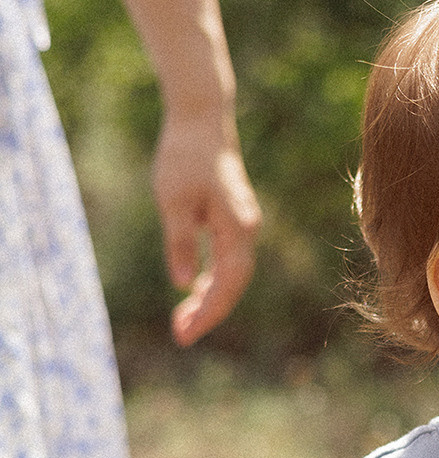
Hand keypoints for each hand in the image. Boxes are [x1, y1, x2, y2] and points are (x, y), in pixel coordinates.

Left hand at [153, 107, 261, 344]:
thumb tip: (183, 285)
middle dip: (208, 313)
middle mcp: (247, 230)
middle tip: (180, 336)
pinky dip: (211, 281)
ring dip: (209, 300)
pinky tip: (193, 293)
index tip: (185, 334)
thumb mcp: (173, 201)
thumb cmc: (184, 156)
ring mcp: (243, 226)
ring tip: (182, 321)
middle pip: (233, 284)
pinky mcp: (233, 222)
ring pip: (231, 275)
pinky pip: (227, 261)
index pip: (228, 283)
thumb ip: (180, 242)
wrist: (201, 121)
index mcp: (237, 227)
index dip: (209, 313)